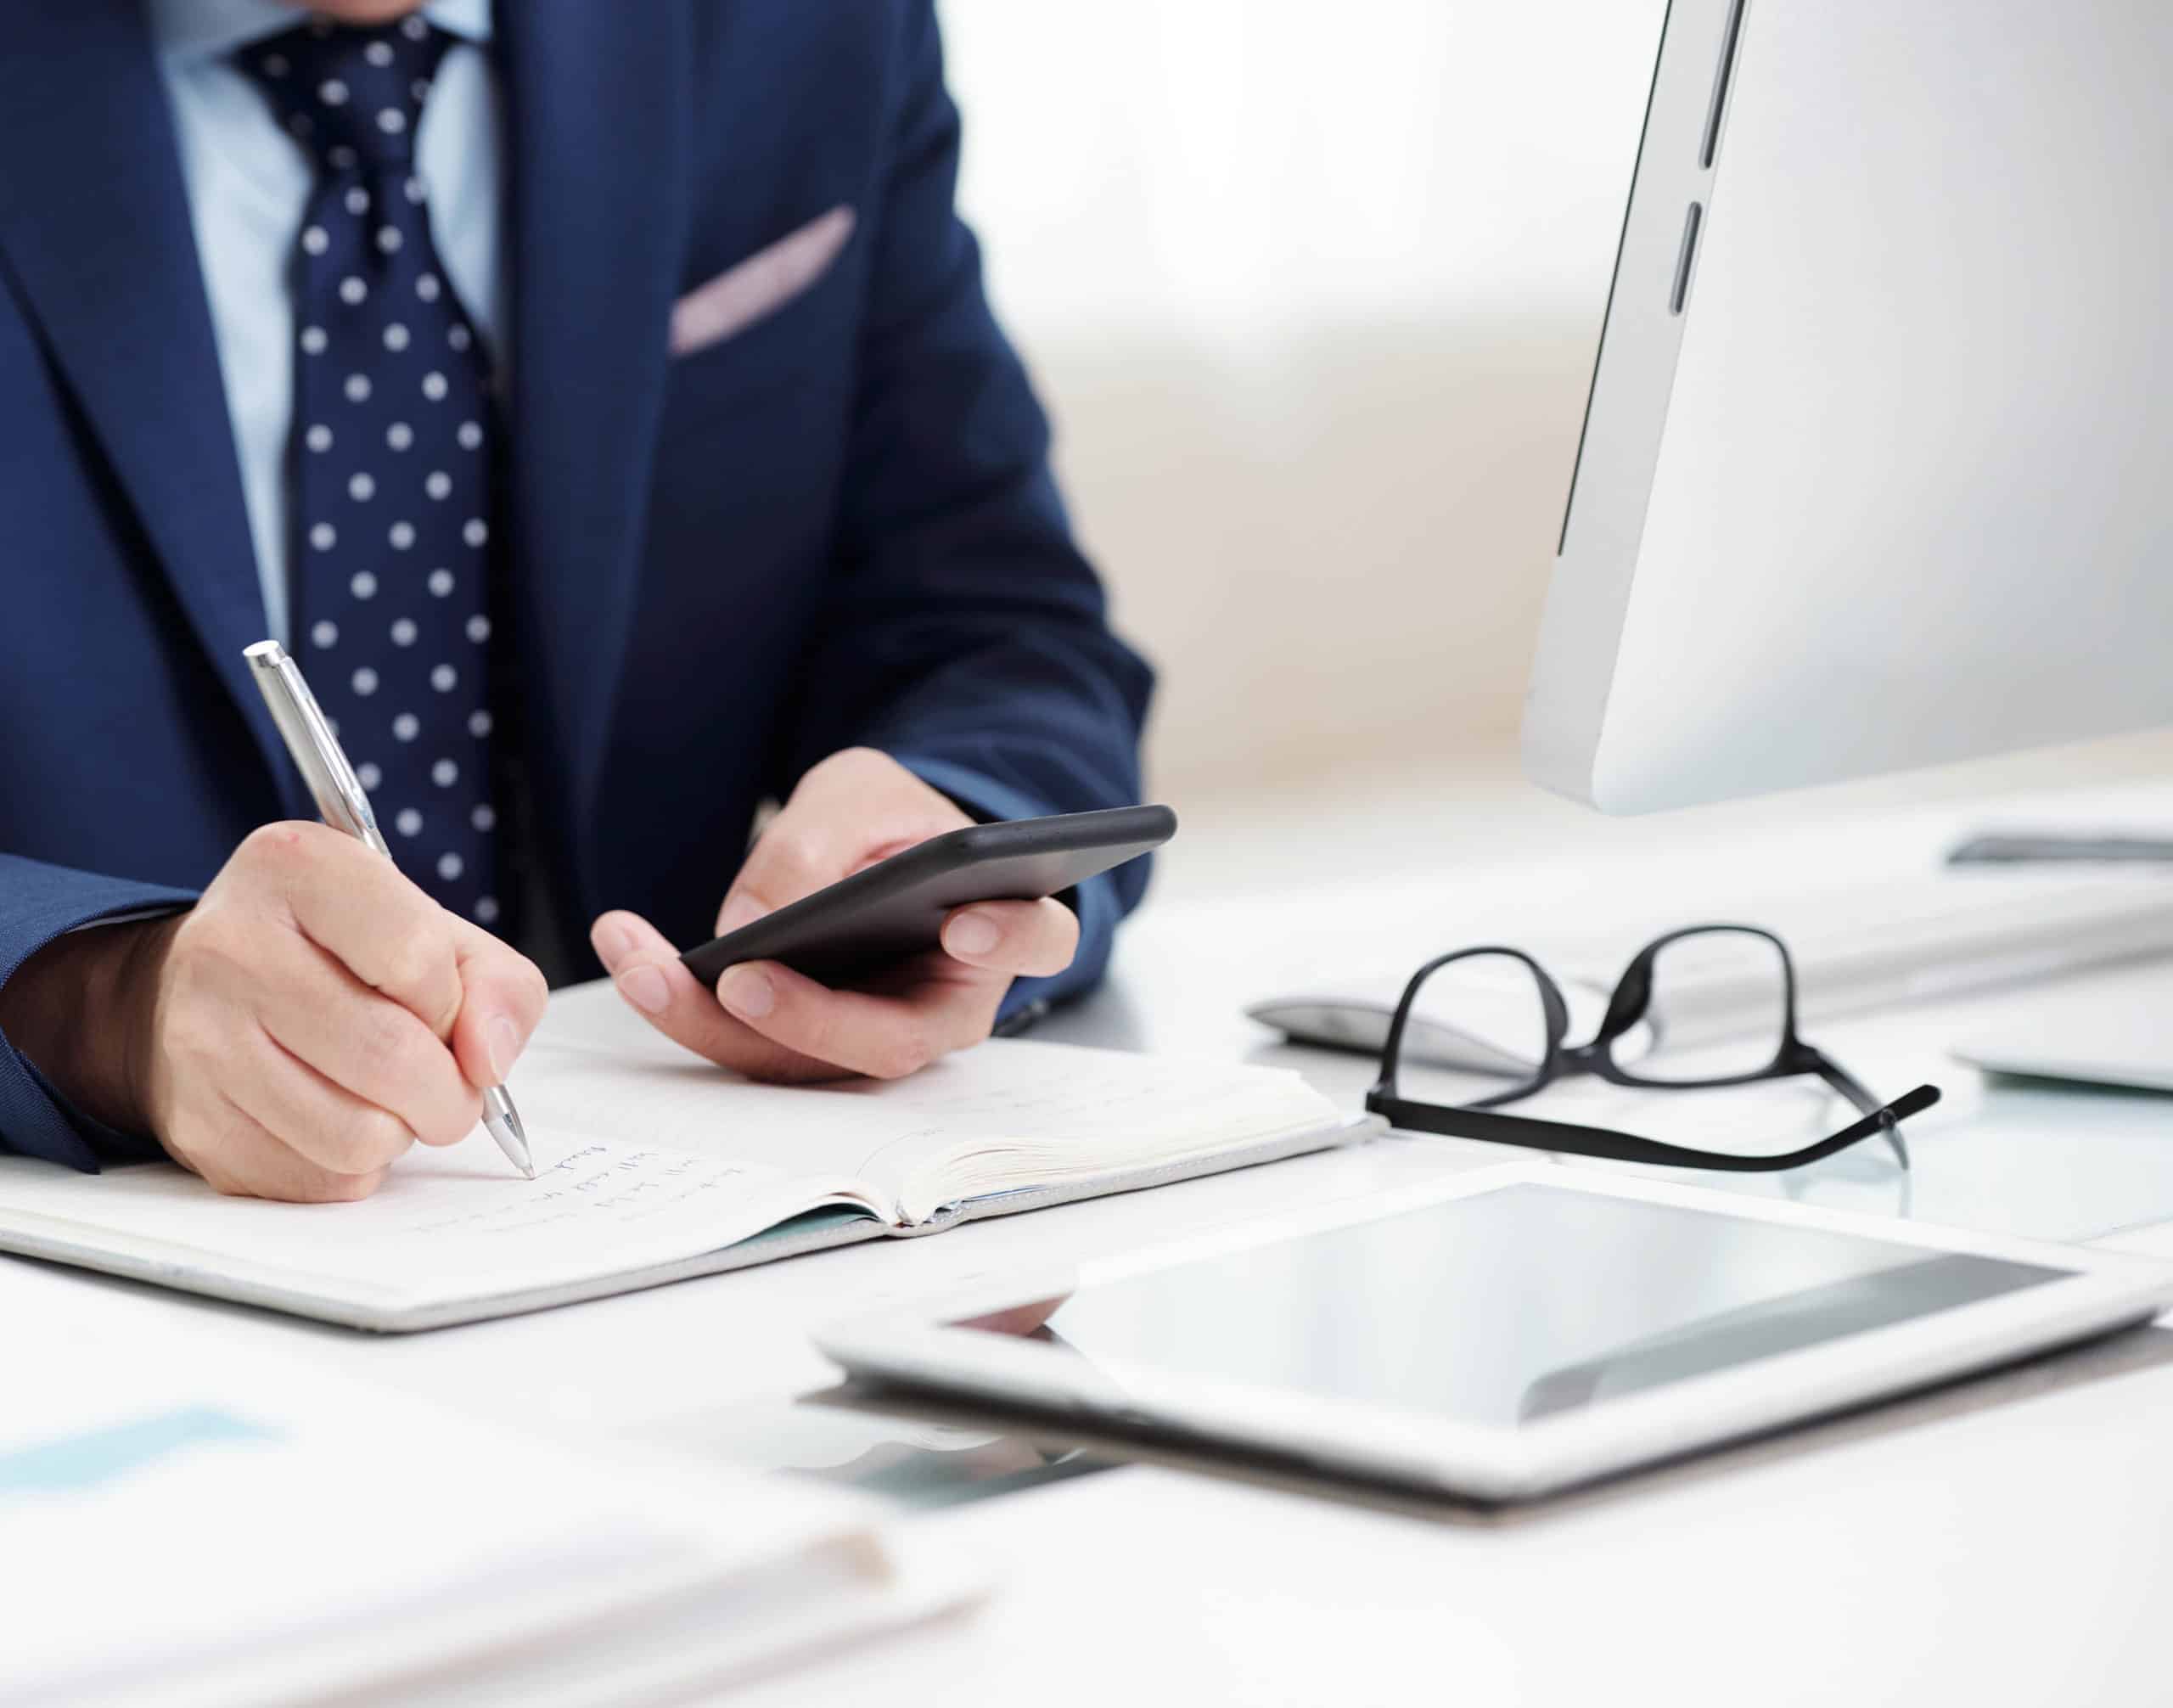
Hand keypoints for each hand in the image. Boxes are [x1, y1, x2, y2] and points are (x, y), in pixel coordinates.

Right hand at [0, 824, 547, 1200]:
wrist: (203, 992)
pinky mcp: (196, 1123)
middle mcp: (231, 945)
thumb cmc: (338, 957)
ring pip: (358, 1133)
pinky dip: (356, 1165)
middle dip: (450, 1092)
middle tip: (450, 1089)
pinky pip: (320, 1178)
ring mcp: (201, 1038)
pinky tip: (338, 1119)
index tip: (441, 1007)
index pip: (416, 955)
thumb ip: (496, 983)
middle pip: (391, 1056)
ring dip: (403, 1132)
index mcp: (297, 868)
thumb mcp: (432, 930)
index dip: (451, 1000)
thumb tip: (489, 1061)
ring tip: (390, 1100)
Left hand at [590, 748, 1078, 1080]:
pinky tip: (635, 957)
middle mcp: (949, 1004)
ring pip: (807, 1060)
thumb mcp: (856, 793)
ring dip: (714, 1019)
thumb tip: (752, 926)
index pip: (1035, 941)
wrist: (868, 848)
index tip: (961, 926)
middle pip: (893, 1040)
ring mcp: (878, 1035)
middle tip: (737, 978)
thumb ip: (819, 843)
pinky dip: (689, 1008)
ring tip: (639, 958)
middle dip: (808, 1018)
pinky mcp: (813, 1044)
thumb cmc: (889, 819)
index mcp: (1001, 926)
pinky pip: (754, 1045)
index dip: (1008, 940)